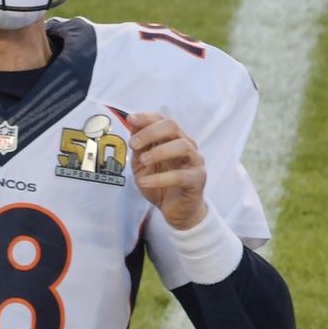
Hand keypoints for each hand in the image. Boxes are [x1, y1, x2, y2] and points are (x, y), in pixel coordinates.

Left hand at [122, 111, 207, 230]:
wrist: (176, 211)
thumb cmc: (160, 184)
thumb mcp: (142, 165)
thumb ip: (139, 147)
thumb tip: (131, 125)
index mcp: (172, 139)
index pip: (161, 119)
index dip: (146, 117)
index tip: (130, 120)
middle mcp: (186, 145)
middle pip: (172, 126)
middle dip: (150, 132)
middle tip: (133, 144)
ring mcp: (195, 161)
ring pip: (182, 146)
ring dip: (159, 152)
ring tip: (143, 161)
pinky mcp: (197, 180)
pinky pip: (181, 176)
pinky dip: (160, 178)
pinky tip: (144, 182)